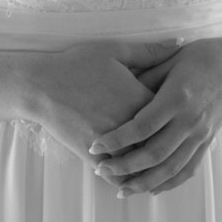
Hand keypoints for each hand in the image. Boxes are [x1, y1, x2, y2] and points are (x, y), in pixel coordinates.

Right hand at [27, 38, 183, 171]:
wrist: (40, 86)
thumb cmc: (77, 65)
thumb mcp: (115, 52)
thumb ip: (150, 51)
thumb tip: (181, 42)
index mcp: (139, 99)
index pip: (171, 114)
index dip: (174, 115)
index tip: (175, 114)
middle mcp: (130, 125)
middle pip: (160, 142)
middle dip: (167, 144)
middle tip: (174, 143)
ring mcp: (112, 143)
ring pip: (141, 164)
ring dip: (149, 167)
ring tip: (155, 166)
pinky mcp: (94, 156)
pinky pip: (117, 176)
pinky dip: (126, 179)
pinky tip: (130, 178)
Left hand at [88, 37, 221, 196]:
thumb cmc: (200, 56)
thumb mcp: (170, 59)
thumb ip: (144, 76)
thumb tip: (114, 92)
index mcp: (177, 97)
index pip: (142, 126)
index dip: (117, 139)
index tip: (95, 145)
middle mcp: (190, 120)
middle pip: (155, 153)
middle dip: (125, 166)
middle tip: (100, 170)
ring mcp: (201, 134)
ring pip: (171, 169)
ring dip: (144, 182)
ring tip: (121, 190)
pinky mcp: (207, 142)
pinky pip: (188, 169)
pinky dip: (169, 183)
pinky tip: (151, 189)